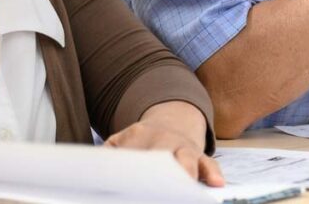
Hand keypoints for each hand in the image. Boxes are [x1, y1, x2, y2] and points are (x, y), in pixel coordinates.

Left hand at [105, 101, 223, 185]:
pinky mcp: (199, 157)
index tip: (126, 183)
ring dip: (186, 171)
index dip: (130, 169)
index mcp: (139, 136)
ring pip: (186, 157)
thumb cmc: (141, 143)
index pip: (133, 154)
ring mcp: (183, 147)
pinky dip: (212, 173)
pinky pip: (208, 163)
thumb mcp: (121, 142)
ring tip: (187, 184)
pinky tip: (216, 183)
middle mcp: (163, 139)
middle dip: (158, 170)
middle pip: (161, 154)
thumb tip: (92, 172)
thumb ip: (108, 155)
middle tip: (153, 185)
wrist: (171, 123)